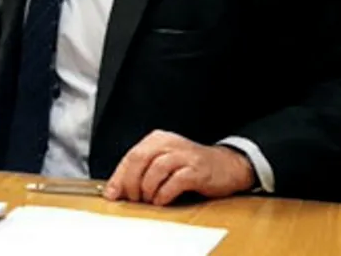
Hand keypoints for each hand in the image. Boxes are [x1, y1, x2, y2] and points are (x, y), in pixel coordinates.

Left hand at [104, 130, 255, 205]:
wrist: (227, 166)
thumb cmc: (190, 167)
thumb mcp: (164, 163)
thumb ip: (142, 172)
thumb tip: (117, 190)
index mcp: (157, 139)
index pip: (131, 156)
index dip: (119, 177)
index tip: (112, 194)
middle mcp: (169, 143)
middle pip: (139, 159)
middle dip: (131, 183)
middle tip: (132, 199)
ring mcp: (184, 155)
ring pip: (155, 169)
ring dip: (147, 189)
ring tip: (148, 201)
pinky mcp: (197, 170)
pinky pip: (175, 181)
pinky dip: (164, 193)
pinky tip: (162, 201)